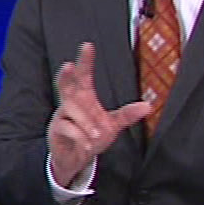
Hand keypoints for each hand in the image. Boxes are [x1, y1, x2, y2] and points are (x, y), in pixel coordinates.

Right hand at [48, 42, 150, 185]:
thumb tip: (147, 105)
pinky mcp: (56, 129)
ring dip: (87, 123)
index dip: (85, 60)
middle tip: (67, 65)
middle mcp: (71, 103)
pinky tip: (87, 144)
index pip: (84, 75)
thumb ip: (127, 115)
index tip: (87, 45)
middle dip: (65, 75)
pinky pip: (67, 127)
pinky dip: (80, 136)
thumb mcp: (113, 125)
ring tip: (97, 135)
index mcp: (84, 97)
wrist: (77, 159)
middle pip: (65, 85)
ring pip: (71, 110)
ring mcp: (61, 115)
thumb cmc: (91, 137)